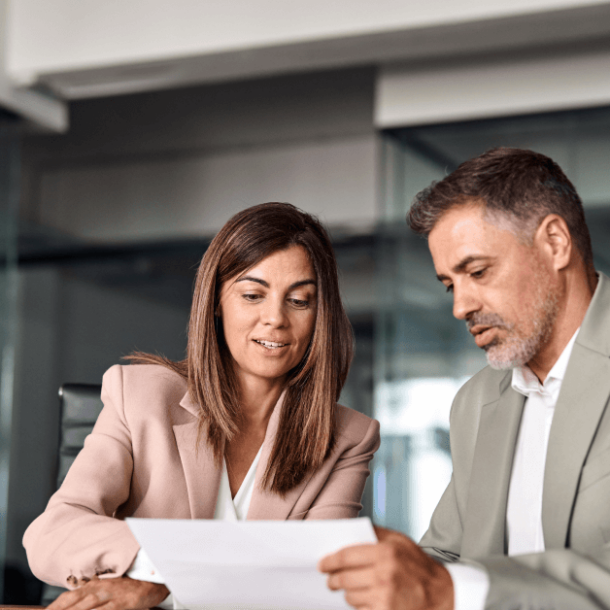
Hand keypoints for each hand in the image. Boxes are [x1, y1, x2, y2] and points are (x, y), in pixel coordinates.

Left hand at [47, 575, 169, 609]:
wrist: (156, 579)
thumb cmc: (131, 588)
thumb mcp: (109, 589)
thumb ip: (91, 597)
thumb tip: (74, 605)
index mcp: (95, 584)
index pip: (68, 597)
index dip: (54, 607)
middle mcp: (100, 588)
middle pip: (73, 603)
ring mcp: (111, 595)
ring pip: (86, 607)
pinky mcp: (123, 603)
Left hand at [318, 525, 453, 609]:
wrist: (443, 596)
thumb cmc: (419, 567)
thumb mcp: (400, 541)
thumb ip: (376, 533)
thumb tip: (349, 529)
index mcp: (386, 552)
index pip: (345, 556)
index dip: (329, 561)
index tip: (322, 564)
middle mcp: (383, 575)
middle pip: (343, 578)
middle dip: (333, 579)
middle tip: (331, 579)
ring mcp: (384, 597)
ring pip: (349, 596)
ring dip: (347, 593)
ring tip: (352, 588)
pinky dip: (359, 606)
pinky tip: (365, 599)